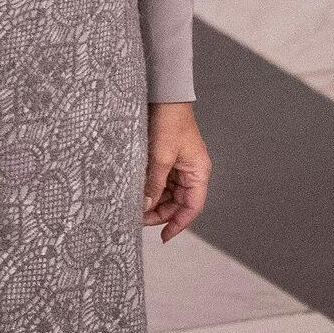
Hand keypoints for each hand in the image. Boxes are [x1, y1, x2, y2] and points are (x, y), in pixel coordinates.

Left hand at [144, 102, 209, 241]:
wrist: (164, 95)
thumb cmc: (169, 121)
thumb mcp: (160, 156)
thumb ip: (154, 183)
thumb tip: (146, 206)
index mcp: (198, 172)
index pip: (192, 207)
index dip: (179, 224)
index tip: (164, 237)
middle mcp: (191, 170)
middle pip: (179, 202)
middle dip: (161, 213)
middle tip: (139, 220)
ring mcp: (179, 164)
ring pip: (168, 192)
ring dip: (154, 200)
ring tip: (135, 207)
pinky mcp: (167, 157)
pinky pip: (161, 179)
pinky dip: (150, 187)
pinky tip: (137, 191)